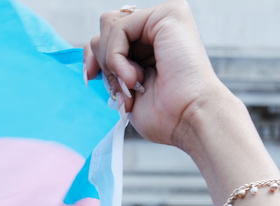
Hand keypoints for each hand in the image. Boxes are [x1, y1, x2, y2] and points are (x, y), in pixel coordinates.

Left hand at [83, 3, 234, 148]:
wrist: (188, 117)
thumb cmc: (164, 113)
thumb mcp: (126, 87)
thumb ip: (110, 65)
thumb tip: (90, 59)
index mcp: (149, 42)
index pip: (106, 36)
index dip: (93, 59)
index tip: (92, 80)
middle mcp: (157, 25)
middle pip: (104, 28)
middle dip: (103, 62)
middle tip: (122, 89)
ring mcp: (163, 17)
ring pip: (108, 26)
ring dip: (111, 63)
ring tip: (132, 84)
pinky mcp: (167, 14)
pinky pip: (118, 29)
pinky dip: (116, 58)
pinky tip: (133, 78)